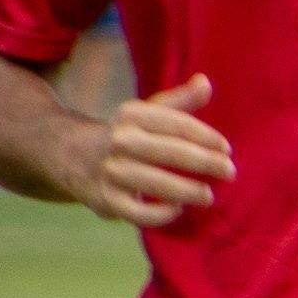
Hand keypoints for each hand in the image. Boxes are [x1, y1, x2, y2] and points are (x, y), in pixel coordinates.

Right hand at [91, 74, 231, 227]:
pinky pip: (138, 213)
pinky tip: (177, 209)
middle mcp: (119, 140)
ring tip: (208, 195)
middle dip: (205, 163)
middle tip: (230, 172)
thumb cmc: (124, 134)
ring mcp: (111, 171)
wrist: (67, 154)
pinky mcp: (106, 200)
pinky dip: (161, 215)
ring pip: (156, 183)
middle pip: (170, 152)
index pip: (177, 124)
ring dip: (188, 191)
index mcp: (132, 115)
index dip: (206, 136)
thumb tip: (205, 82)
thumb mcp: (146, 112)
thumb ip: (179, 101)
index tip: (226, 148)